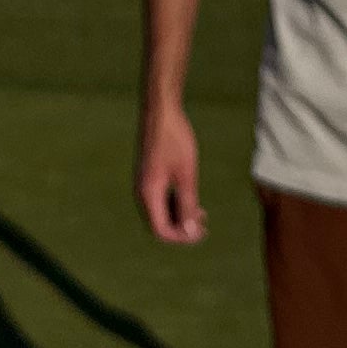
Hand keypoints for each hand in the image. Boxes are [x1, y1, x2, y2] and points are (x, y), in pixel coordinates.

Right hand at [135, 102, 206, 244]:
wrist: (160, 110)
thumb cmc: (174, 139)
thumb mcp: (186, 174)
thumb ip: (188, 204)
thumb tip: (190, 232)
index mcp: (148, 194)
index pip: (161, 231)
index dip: (182, 237)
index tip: (201, 233)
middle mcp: (142, 192)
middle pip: (159, 224)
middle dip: (182, 228)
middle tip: (204, 226)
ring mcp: (143, 183)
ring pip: (160, 212)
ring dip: (179, 216)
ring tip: (201, 214)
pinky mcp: (148, 175)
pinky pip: (159, 199)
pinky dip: (174, 204)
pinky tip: (191, 199)